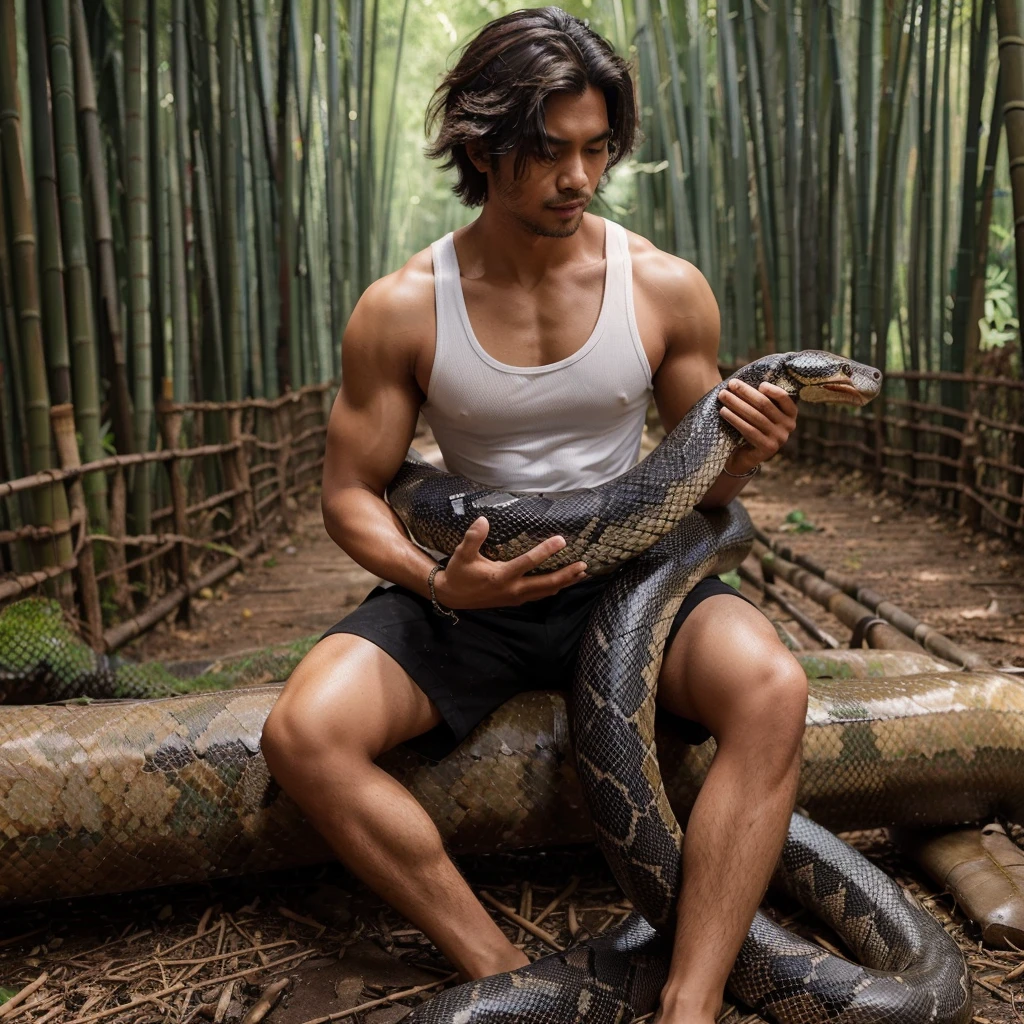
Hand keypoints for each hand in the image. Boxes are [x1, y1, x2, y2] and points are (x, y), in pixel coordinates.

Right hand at [434, 517, 587, 609]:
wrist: (452, 596)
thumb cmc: (458, 573)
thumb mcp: (461, 554)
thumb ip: (473, 538)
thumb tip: (483, 520)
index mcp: (501, 576)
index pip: (528, 563)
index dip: (545, 551)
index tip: (561, 540)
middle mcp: (512, 589)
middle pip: (545, 583)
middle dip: (566, 574)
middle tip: (583, 565)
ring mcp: (516, 597)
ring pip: (546, 591)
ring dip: (565, 582)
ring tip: (582, 574)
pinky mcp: (516, 600)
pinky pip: (540, 595)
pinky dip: (554, 588)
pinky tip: (564, 582)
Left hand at [718, 378, 797, 474]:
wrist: (745, 456)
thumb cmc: (752, 427)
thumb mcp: (760, 413)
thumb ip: (760, 398)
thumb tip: (745, 379)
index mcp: (790, 414)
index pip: (784, 398)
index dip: (771, 389)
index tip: (757, 383)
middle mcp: (789, 426)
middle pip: (764, 405)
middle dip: (745, 392)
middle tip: (730, 384)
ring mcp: (779, 439)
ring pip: (755, 416)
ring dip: (737, 404)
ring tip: (723, 395)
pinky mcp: (767, 448)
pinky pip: (749, 430)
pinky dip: (735, 419)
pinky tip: (724, 411)